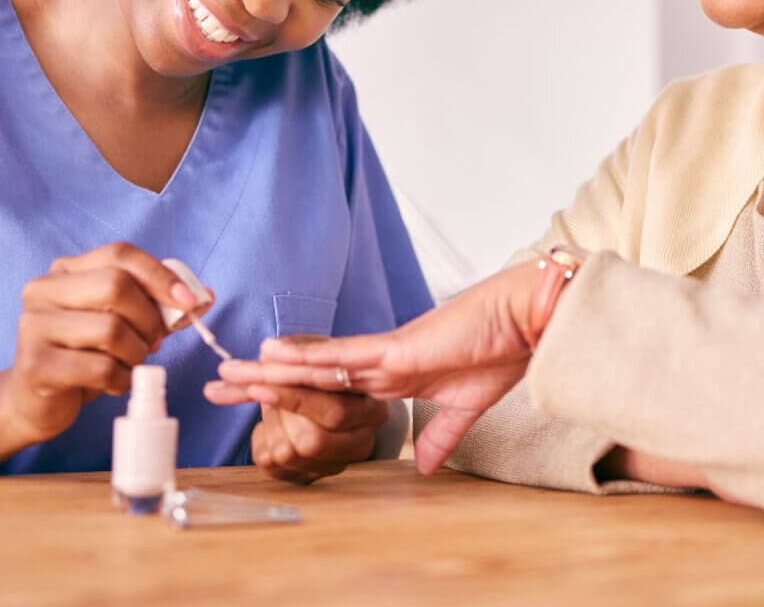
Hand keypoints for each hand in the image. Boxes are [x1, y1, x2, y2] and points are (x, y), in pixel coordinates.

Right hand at [0, 242, 201, 459]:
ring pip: (110, 328)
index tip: (189, 301)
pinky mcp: (35, 365)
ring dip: (136, 352)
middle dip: (149, 317)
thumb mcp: (122, 322)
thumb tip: (207, 294)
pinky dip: (120, 378)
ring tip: (132, 362)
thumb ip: (159, 305)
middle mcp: (44, 290)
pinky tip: (114, 382)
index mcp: (67, 270)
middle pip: (116, 285)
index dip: (160, 275)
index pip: (120, 254)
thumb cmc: (86, 353)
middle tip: (155, 341)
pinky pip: (98, 368)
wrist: (38, 400)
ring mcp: (34, 326)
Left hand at [204, 366, 387, 483]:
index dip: (295, 399)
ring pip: (288, 454)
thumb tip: (264, 352)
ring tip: (276, 407)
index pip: (335, 411)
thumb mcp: (314, 353)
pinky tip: (273, 425)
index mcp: (372, 411)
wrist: (323, 393)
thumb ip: (292, 352)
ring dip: (270, 426)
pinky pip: (271, 466)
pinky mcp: (310, 477)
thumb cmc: (321, 370)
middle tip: (266, 391)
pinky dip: (262, 441)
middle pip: (310, 441)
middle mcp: (362, 443)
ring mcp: (337, 465)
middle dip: (280, 416)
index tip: (260, 385)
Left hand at [216, 259, 543, 473]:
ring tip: (227, 373)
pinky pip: (340, 357)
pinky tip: (271, 355)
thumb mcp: (465, 406)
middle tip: (218, 385)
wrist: (523, 320)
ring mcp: (384, 354)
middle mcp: (380, 364)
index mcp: (395, 377)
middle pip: (309, 375)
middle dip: (263, 382)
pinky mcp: (395, 350)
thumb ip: (440, 434)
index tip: (261, 397)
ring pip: (315, 364)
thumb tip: (422, 465)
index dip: (294, 392)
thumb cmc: (500, 351)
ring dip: (269, 370)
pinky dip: (304, 357)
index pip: (331, 388)